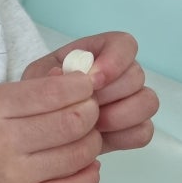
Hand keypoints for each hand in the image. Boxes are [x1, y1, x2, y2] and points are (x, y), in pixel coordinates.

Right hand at [0, 73, 101, 182]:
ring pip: (78, 155)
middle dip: (91, 112)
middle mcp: (0, 143)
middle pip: (72, 123)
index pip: (53, 93)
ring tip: (85, 137)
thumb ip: (31, 88)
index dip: (81, 87)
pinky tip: (86, 163)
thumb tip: (79, 78)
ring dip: (92, 142)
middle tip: (89, 111)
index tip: (85, 87)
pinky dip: (90, 174)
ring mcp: (12, 177)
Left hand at [23, 32, 158, 153]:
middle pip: (136, 75)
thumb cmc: (38, 97)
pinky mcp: (133, 128)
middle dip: (110, 95)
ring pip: (147, 102)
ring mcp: (129, 101)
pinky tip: (100, 138)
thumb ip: (45, 76)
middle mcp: (119, 74)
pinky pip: (144, 131)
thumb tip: (61, 73)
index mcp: (96, 53)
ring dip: (119, 116)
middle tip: (84, 108)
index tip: (93, 81)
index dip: (115, 60)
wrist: (40, 130)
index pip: (123, 44)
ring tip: (91, 125)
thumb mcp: (33, 83)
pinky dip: (123, 136)